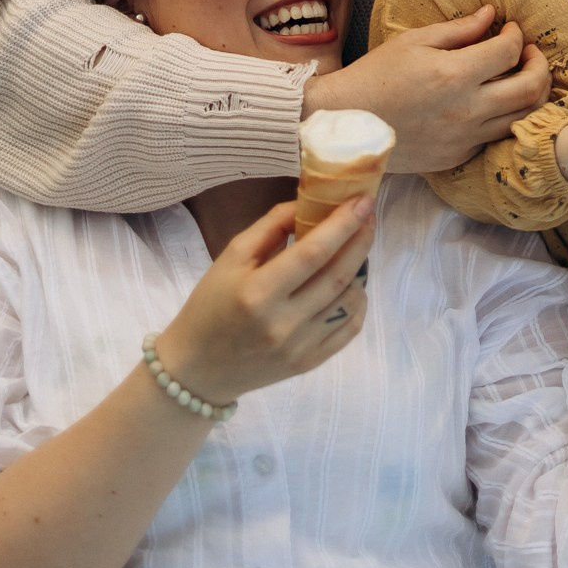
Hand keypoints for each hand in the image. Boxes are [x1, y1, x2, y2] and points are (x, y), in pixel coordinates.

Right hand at [155, 195, 373, 408]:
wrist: (198, 368)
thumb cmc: (210, 304)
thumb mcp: (231, 257)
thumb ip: (271, 226)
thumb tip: (309, 205)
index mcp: (259, 292)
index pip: (314, 253)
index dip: (343, 224)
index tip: (363, 200)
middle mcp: (284, 323)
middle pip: (338, 275)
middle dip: (360, 239)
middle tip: (369, 213)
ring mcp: (300, 347)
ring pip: (349, 302)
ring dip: (362, 268)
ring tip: (359, 245)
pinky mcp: (308, 364)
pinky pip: (348, 330)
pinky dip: (358, 303)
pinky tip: (354, 285)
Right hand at [306, 7, 550, 173]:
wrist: (347, 123)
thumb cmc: (376, 75)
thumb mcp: (414, 41)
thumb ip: (459, 30)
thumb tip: (490, 15)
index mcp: (454, 75)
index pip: (509, 52)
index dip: (517, 36)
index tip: (511, 29)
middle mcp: (467, 111)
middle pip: (530, 90)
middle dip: (540, 67)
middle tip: (531, 54)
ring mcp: (464, 139)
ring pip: (521, 119)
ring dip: (532, 96)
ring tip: (523, 78)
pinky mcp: (458, 157)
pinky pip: (495, 138)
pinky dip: (506, 118)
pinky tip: (495, 103)